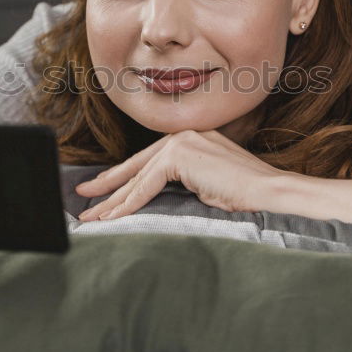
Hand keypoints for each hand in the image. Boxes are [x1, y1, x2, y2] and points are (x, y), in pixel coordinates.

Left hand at [74, 129, 284, 220]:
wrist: (267, 191)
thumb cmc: (243, 194)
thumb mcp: (206, 184)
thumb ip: (182, 181)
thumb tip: (155, 196)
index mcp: (189, 137)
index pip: (149, 160)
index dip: (124, 176)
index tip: (103, 189)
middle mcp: (182, 134)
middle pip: (136, 164)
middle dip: (108, 183)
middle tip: (83, 195)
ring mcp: (180, 141)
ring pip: (138, 176)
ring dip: (114, 199)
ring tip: (93, 215)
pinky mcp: (179, 155)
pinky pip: (146, 184)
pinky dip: (129, 203)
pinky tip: (114, 217)